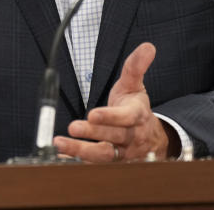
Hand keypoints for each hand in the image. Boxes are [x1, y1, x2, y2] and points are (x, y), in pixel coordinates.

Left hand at [53, 42, 172, 161]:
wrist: (152, 139)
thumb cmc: (137, 109)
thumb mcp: (135, 86)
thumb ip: (136, 67)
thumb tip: (147, 46)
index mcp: (137, 116)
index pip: (125, 117)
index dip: (110, 117)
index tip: (93, 114)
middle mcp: (131, 138)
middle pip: (112, 137)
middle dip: (92, 134)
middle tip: (72, 128)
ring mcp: (123, 154)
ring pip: (103, 156)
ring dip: (81, 151)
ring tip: (61, 144)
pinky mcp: (114, 165)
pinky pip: (96, 167)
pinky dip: (78, 162)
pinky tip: (61, 157)